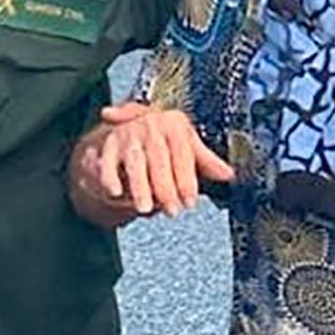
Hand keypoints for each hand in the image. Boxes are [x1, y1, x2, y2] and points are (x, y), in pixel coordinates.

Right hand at [69, 103, 233, 225]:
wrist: (128, 126)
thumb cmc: (163, 139)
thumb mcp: (187, 144)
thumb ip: (206, 160)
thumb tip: (228, 174)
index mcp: (174, 124)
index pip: (183, 154)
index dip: (187, 180)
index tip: (189, 201)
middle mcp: (151, 125)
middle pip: (160, 160)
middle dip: (166, 188)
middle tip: (172, 210)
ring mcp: (128, 133)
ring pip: (135, 163)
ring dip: (140, 187)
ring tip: (146, 208)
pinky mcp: (109, 144)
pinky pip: (107, 162)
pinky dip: (109, 177)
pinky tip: (116, 193)